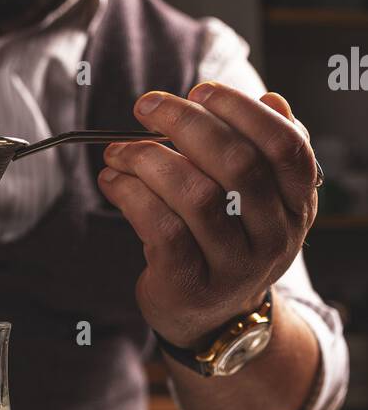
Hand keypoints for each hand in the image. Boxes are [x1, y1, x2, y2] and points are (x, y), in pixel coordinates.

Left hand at [97, 83, 319, 348]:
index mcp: (295, 205)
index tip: (200, 91)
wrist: (211, 318)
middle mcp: (273, 236)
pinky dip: (130, 194)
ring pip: (196, 194)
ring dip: (149, 158)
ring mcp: (234, 265)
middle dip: (185, 123)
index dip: (242, 110)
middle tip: (147, 106)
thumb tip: (270, 98)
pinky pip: (160, 227)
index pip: (286, 146)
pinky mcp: (190, 283)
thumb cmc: (226, 241)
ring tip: (119, 149)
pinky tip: (114, 181)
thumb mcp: (257, 200)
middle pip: (238, 164)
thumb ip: (261, 150)